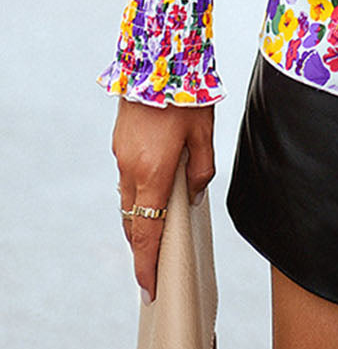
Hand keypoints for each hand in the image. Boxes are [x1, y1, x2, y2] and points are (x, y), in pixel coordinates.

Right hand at [112, 97, 215, 302]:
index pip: (147, 233)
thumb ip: (202, 171)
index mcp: (153, 173)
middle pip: (134, 221)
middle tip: (155, 268)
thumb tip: (193, 198)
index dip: (147, 265)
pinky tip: (154, 190)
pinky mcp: (120, 143)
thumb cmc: (187, 95)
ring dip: (140, 219)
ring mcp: (121, 156)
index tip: (149, 289)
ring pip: (128, 200)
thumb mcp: (205, 134)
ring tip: (157, 233)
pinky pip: (127, 179)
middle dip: (143, 248)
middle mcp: (131, 170)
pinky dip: (138, 194)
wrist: (157, 59)